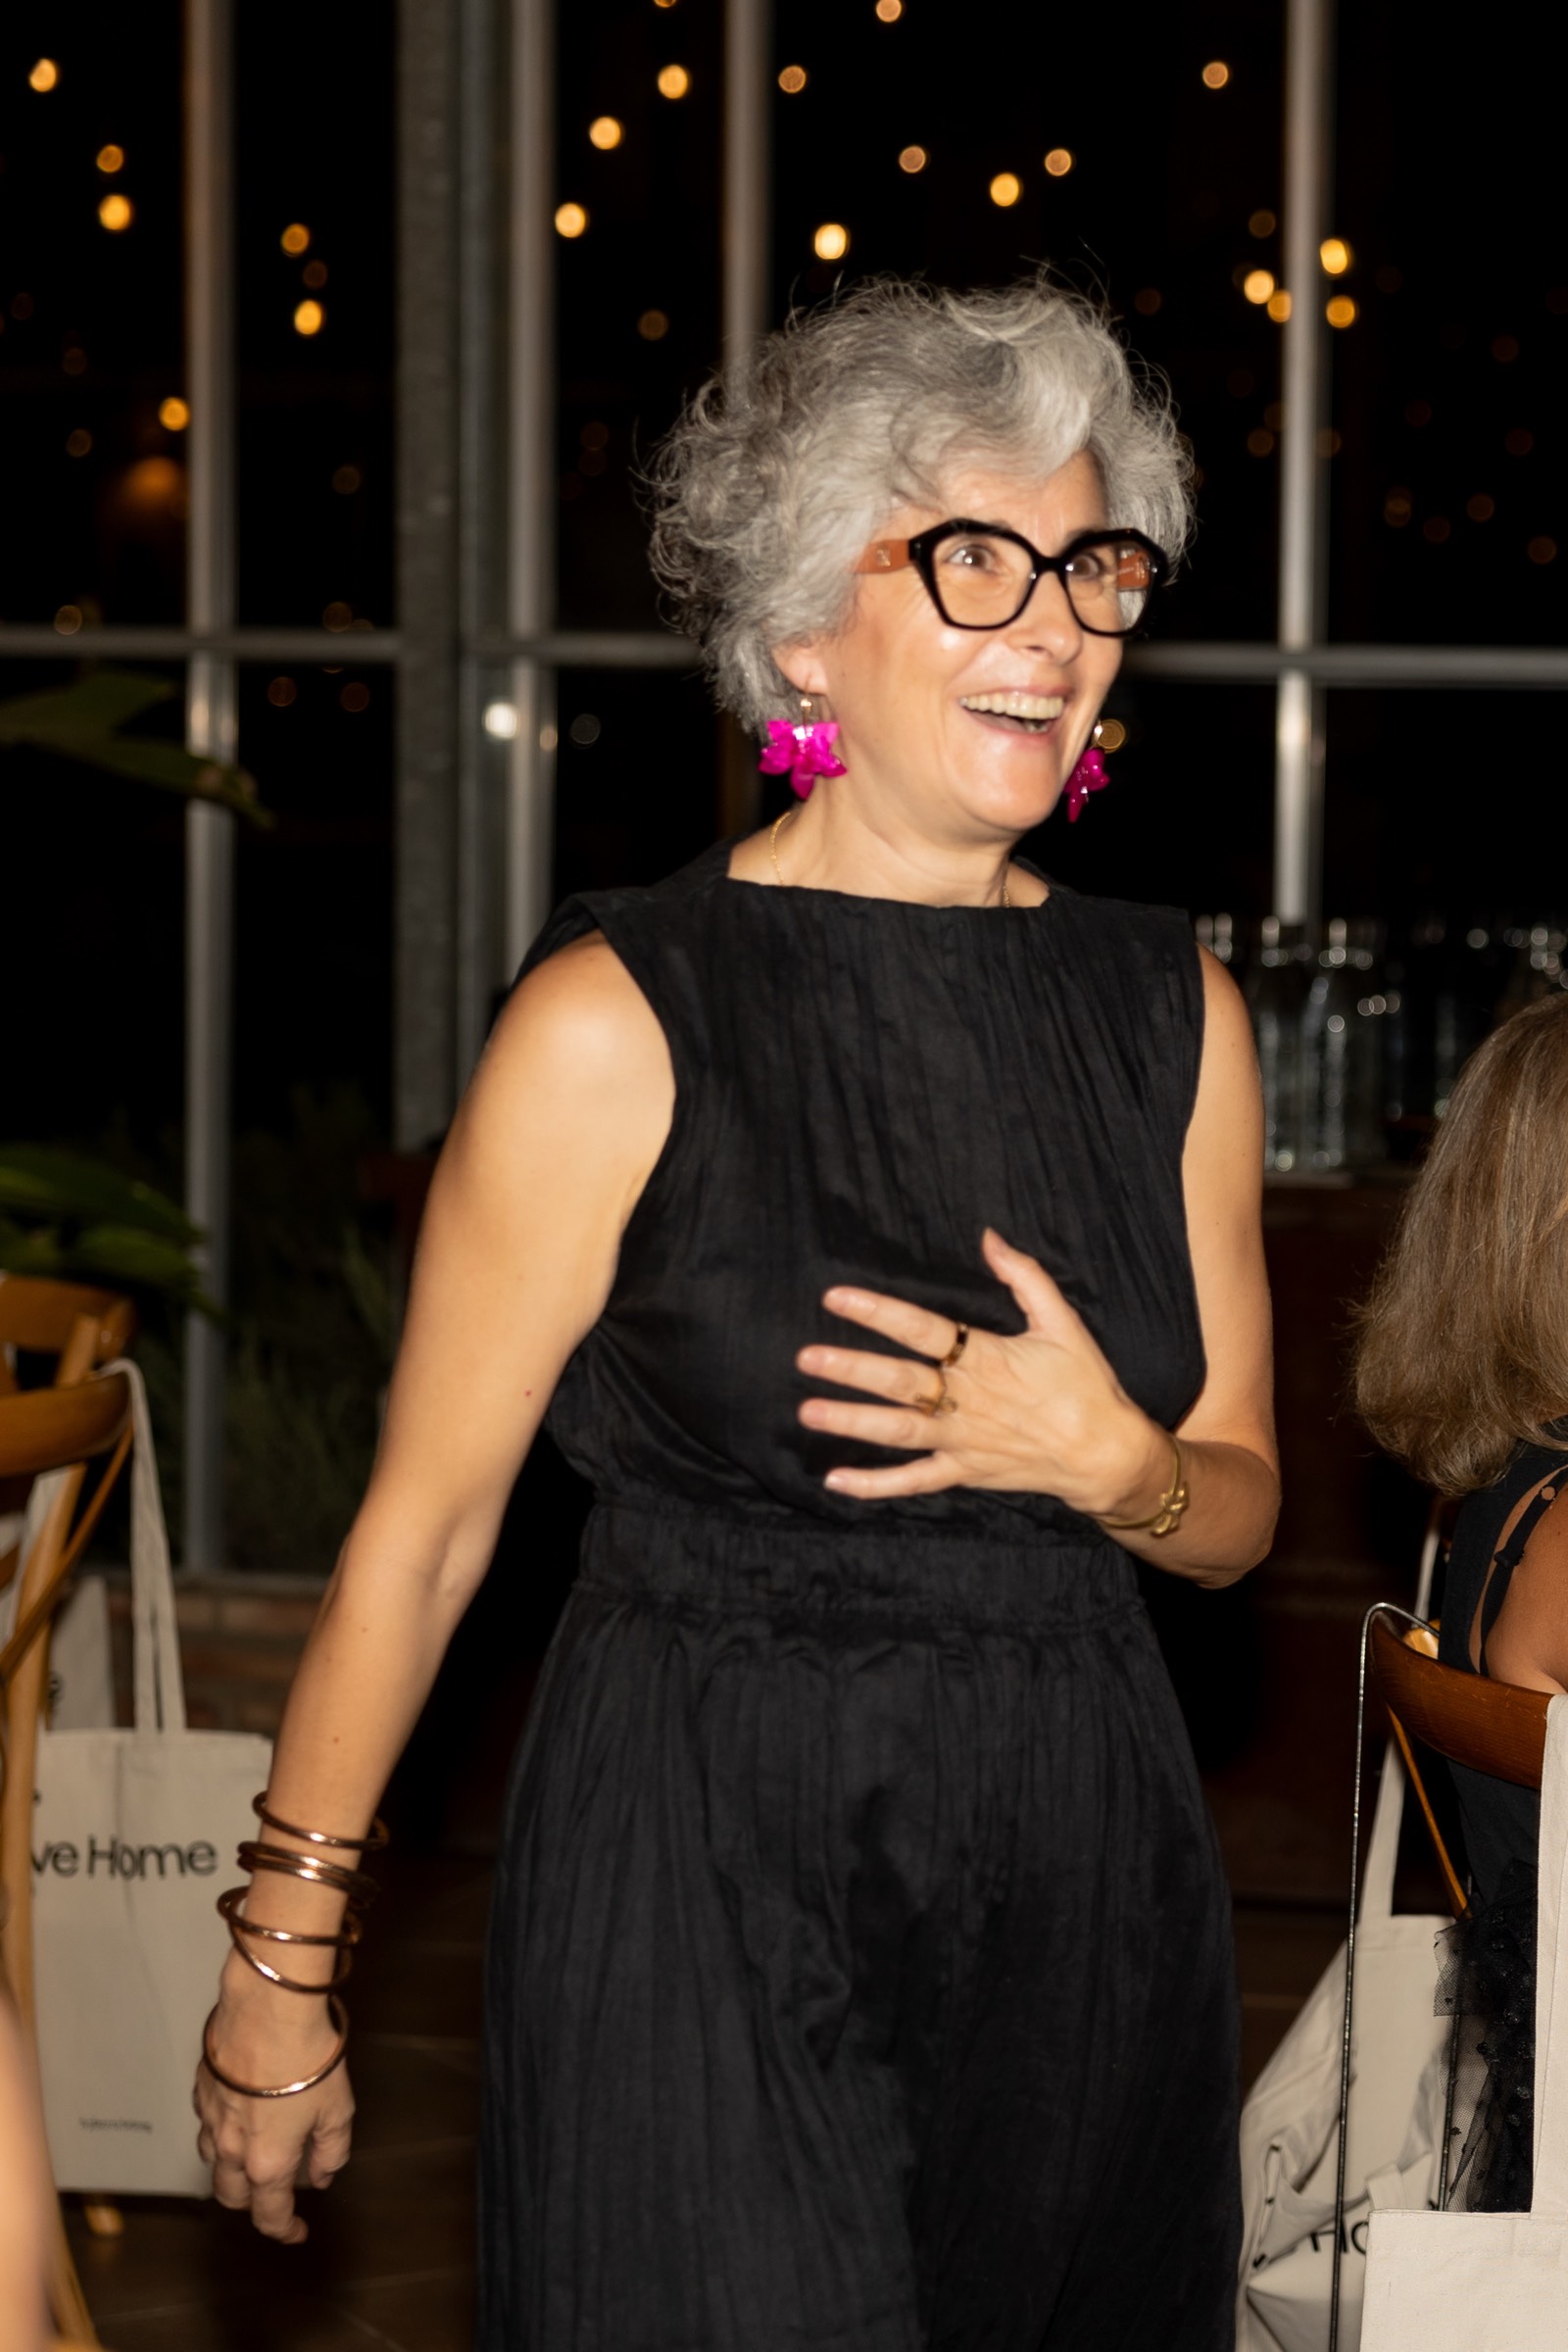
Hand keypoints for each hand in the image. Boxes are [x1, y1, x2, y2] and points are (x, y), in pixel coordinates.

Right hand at [194, 1961, 354, 2243]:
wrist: (269, 2006)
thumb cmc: (307, 2054)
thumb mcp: (337, 2109)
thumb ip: (331, 2150)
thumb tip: (323, 2175)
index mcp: (268, 2162)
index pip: (270, 2214)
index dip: (284, 2230)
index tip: (296, 2231)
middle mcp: (232, 2148)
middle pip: (232, 2196)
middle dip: (252, 2204)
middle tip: (273, 2195)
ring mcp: (211, 2118)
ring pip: (212, 2162)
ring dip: (230, 2169)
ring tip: (252, 2156)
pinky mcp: (201, 2087)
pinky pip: (205, 2121)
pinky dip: (219, 2128)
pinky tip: (236, 2113)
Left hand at [796, 1227, 1169, 1514]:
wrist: (1107, 1454)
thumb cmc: (1087, 1385)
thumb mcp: (1063, 1322)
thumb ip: (1024, 1277)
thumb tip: (989, 1237)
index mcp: (986, 1358)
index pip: (922, 1329)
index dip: (877, 1312)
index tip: (836, 1298)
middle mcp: (967, 1399)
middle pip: (900, 1381)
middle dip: (851, 1369)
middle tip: (806, 1359)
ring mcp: (962, 1439)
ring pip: (898, 1430)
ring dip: (852, 1421)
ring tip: (809, 1412)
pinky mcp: (964, 1472)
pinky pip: (914, 1480)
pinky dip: (875, 1484)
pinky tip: (836, 1480)